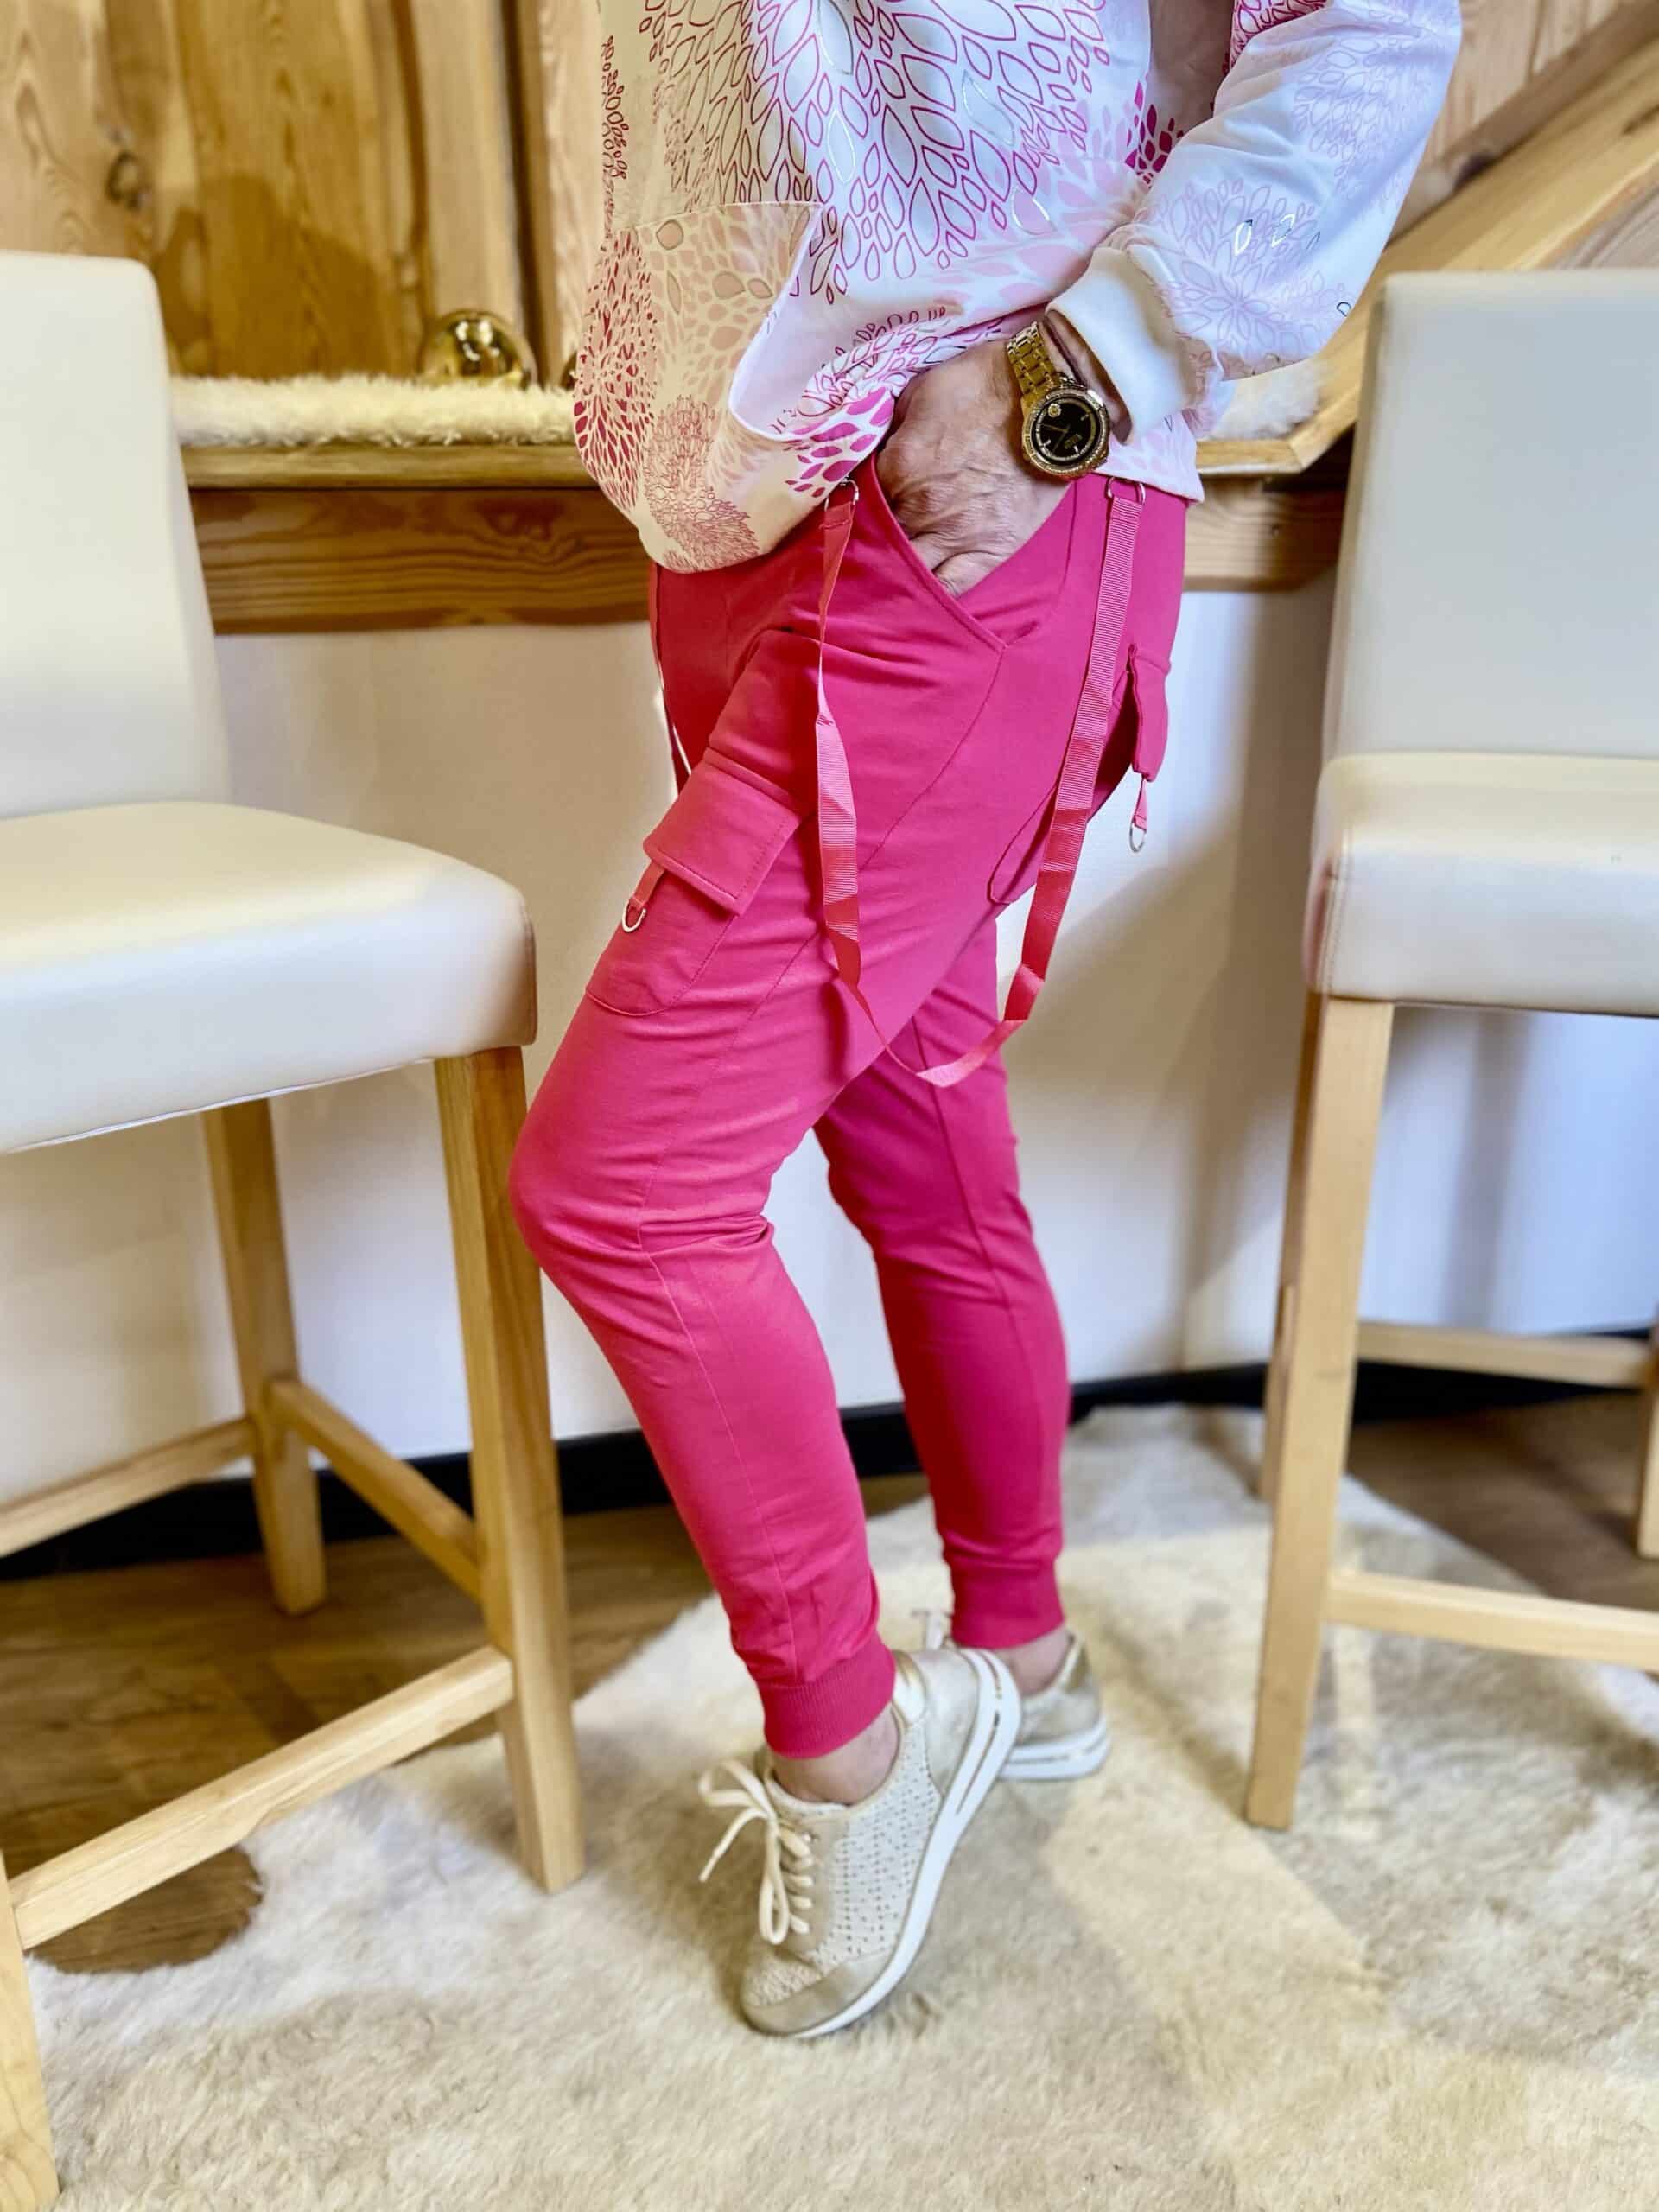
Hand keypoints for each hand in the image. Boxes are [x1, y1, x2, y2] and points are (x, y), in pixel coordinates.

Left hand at [875, 338, 1067, 596]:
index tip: (846, 506)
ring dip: (892, 575)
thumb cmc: (984, 385)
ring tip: (882, 576)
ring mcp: (956, 536)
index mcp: (897, 469)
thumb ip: (892, 432)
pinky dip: (930, 596)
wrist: (1049, 397)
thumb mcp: (919, 393)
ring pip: (908, 573)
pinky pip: (952, 588)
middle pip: (876, 543)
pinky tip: (916, 597)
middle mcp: (920, 511)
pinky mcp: (990, 551)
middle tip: (857, 548)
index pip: (856, 500)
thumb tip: (876, 455)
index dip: (850, 503)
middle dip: (865, 545)